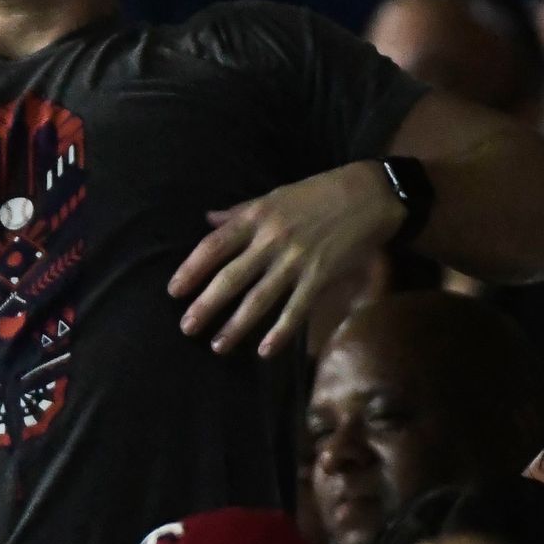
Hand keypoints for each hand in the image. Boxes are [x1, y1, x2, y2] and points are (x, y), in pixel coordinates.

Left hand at [169, 162, 405, 357]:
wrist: (369, 194)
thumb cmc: (319, 192)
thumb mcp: (275, 195)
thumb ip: (240, 211)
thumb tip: (207, 220)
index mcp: (257, 217)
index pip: (214, 246)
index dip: (191, 269)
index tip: (174, 290)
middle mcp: (271, 240)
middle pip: (230, 278)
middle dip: (206, 305)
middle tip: (187, 328)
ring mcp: (296, 260)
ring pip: (259, 298)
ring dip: (236, 325)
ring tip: (218, 346)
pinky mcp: (321, 276)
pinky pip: (296, 309)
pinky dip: (280, 331)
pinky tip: (265, 350)